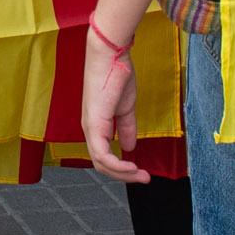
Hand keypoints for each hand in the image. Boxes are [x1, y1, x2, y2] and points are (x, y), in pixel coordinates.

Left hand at [79, 28, 145, 183]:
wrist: (111, 56)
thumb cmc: (116, 75)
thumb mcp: (125, 107)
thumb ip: (126, 128)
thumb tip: (128, 147)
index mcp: (96, 125)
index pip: (104, 156)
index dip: (121, 168)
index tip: (141, 171)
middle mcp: (89, 129)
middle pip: (101, 164)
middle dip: (124, 176)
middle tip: (144, 178)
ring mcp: (90, 127)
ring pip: (100, 163)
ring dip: (122, 174)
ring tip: (141, 175)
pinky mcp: (94, 124)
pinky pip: (102, 154)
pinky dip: (117, 165)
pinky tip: (132, 166)